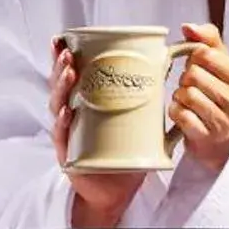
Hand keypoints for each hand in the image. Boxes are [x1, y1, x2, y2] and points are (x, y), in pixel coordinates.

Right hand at [51, 37, 142, 228]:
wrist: (117, 190)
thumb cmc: (125, 152)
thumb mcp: (138, 119)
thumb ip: (150, 95)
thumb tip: (170, 66)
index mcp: (84, 102)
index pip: (70, 75)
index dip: (63, 56)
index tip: (64, 38)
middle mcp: (72, 115)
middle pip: (60, 86)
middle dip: (60, 66)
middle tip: (67, 52)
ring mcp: (68, 134)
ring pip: (58, 106)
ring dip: (61, 88)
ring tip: (69, 73)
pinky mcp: (70, 155)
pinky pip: (62, 137)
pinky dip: (64, 125)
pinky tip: (68, 113)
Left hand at [171, 23, 228, 171]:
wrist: (223, 142)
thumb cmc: (221, 95)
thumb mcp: (223, 66)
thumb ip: (209, 40)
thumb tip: (188, 27)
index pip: (206, 54)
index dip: (194, 57)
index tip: (199, 67)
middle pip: (193, 75)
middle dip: (186, 78)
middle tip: (193, 85)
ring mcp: (223, 124)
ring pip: (186, 94)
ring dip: (180, 95)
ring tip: (188, 100)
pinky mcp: (205, 139)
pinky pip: (179, 114)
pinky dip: (175, 111)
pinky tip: (183, 113)